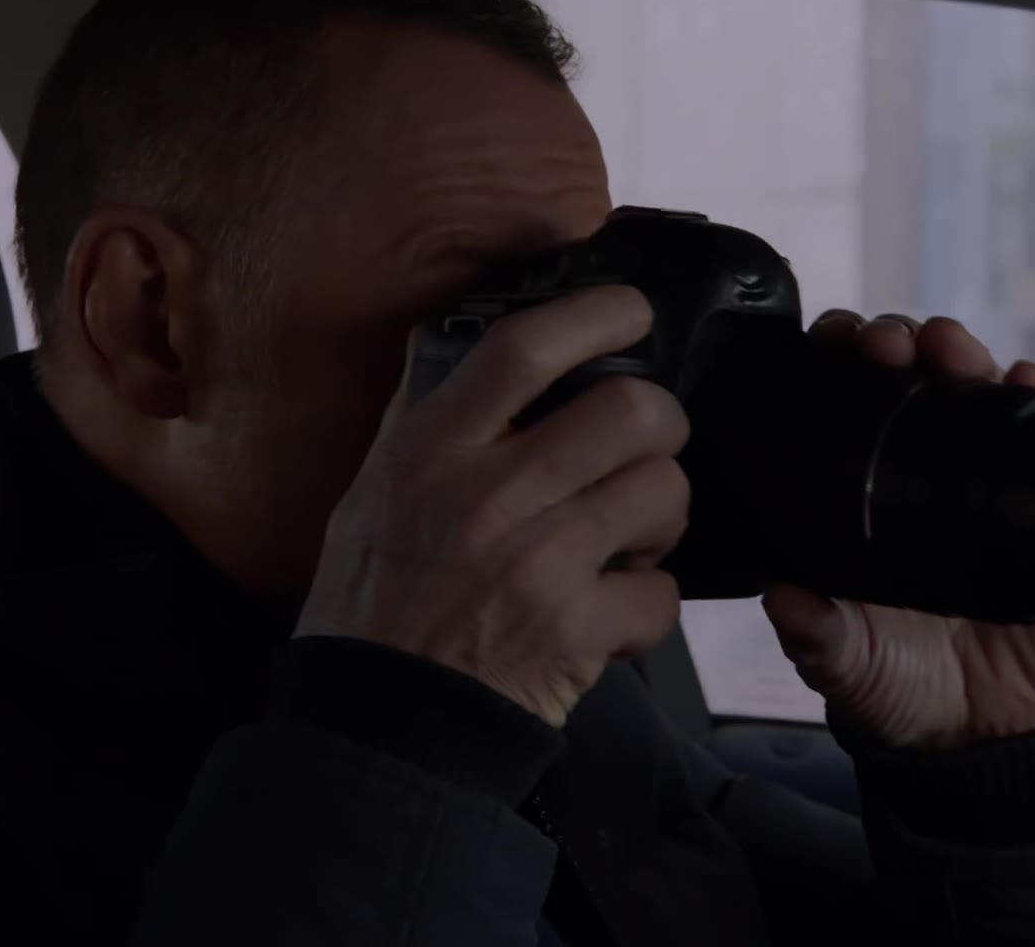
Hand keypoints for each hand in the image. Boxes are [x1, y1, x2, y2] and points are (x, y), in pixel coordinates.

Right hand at [295, 286, 688, 726]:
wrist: (377, 722)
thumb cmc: (375, 603)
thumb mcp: (372, 491)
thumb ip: (427, 418)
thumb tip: (479, 348)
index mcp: (432, 450)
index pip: (526, 347)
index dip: (597, 313)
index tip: (632, 311)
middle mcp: (486, 495)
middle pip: (629, 409)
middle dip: (662, 425)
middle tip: (646, 450)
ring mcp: (536, 562)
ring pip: (663, 490)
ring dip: (662, 514)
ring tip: (628, 538)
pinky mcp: (574, 631)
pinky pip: (662, 592)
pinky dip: (649, 605)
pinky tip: (610, 612)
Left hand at [762, 314, 1034, 751]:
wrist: (989, 740)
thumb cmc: (901, 689)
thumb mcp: (846, 665)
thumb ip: (816, 635)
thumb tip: (783, 596)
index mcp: (860, 500)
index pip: (844, 407)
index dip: (837, 364)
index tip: (830, 344)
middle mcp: (921, 479)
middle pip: (911, 384)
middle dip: (899, 344)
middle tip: (888, 343)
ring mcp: (986, 487)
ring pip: (977, 397)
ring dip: (966, 358)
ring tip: (951, 349)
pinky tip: (1029, 381)